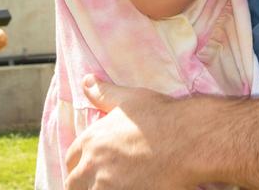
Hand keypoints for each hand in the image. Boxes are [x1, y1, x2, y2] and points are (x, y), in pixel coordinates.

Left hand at [64, 75, 194, 189]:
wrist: (187, 139)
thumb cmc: (161, 116)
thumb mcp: (129, 99)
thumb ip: (104, 93)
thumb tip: (86, 80)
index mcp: (91, 140)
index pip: (71, 159)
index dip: (80, 164)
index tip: (91, 168)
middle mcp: (92, 165)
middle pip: (74, 183)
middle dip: (84, 184)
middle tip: (104, 182)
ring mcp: (107, 186)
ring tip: (117, 186)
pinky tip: (134, 188)